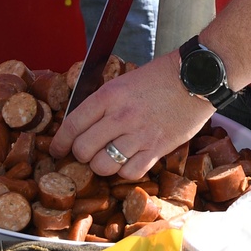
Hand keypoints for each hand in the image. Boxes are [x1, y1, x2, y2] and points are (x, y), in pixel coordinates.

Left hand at [49, 52, 209, 180]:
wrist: (194, 78)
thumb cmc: (158, 78)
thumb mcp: (123, 82)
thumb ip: (103, 103)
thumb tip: (83, 125)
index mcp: (108, 96)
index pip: (72, 124)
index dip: (59, 142)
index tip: (56, 150)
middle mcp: (120, 116)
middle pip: (83, 149)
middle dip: (79, 155)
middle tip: (85, 154)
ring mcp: (138, 134)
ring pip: (103, 165)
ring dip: (101, 166)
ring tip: (106, 159)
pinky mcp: (157, 149)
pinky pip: (130, 172)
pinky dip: (124, 172)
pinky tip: (127, 163)